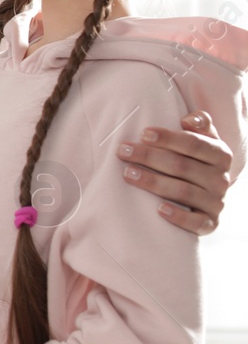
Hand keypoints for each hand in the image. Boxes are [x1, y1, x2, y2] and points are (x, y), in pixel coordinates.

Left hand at [122, 110, 235, 234]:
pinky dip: (179, 216)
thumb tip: (189, 120)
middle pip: (182, 166)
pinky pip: (197, 223)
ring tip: (128, 174)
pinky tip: (158, 209)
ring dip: (154, 182)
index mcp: (220, 154)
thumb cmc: (194, 159)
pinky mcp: (210, 222)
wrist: (206, 195)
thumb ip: (199, 123)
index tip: (143, 134)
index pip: (194, 144)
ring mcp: (216, 202)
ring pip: (184, 192)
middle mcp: (221, 179)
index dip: (168, 138)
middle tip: (123, 152)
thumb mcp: (202, 139)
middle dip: (149, 157)